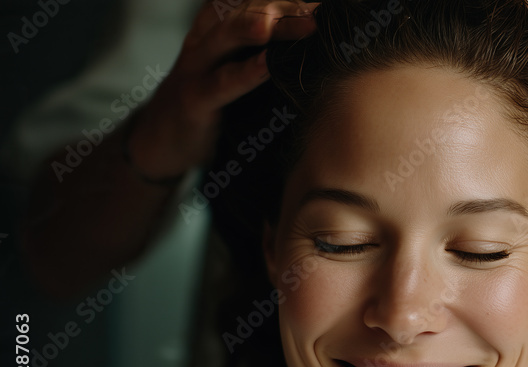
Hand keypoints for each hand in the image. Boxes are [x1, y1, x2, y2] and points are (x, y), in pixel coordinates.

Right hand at [127, 1, 319, 180]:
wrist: (159, 143)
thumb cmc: (209, 105)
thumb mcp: (232, 72)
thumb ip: (263, 58)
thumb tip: (314, 53)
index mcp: (216, 30)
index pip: (249, 3)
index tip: (320, 2)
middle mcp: (205, 41)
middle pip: (244, 11)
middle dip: (283, 6)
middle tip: (319, 9)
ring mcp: (196, 69)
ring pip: (229, 36)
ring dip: (266, 25)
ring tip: (302, 20)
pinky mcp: (193, 100)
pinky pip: (221, 83)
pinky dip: (246, 73)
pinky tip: (269, 65)